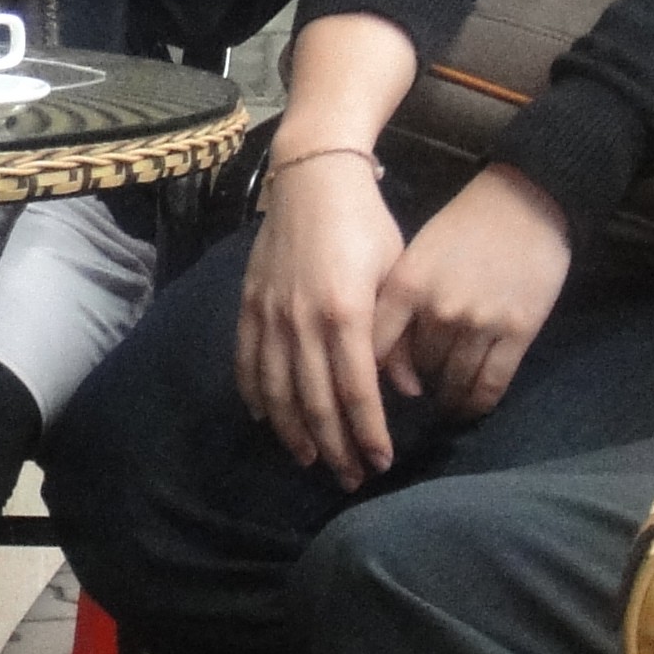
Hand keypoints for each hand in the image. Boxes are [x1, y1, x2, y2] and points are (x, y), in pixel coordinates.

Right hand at [236, 151, 407, 485]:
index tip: (381, 463)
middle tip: (350, 477)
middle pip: (316, 403)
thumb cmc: (366, 223)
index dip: (368, 434)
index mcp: (345, 315)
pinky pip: (248, 363)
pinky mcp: (250, 305)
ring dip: (294, 432)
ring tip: (310, 460)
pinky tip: (267, 420)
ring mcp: (270, 315)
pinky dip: (256, 396)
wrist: (313, 177)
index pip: (356, 393)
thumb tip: (405, 390)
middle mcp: (302, 322)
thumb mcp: (395, 276)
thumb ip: (396, 337)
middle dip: (334, 447)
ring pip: (278, 391)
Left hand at [375, 164, 574, 422]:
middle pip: (417, 368)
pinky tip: (470, 407)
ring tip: (445, 403)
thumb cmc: (464, 225)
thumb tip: (379, 350)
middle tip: (419, 391)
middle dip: (417, 382)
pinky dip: (477, 403)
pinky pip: (491, 384)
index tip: (369, 390)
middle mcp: (438, 309)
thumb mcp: (417, 255)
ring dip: (447, 397)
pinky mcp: (517, 332)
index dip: (369, 375)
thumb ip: (397, 299)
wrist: (525, 201)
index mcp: (406, 285)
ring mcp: (479, 322)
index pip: (375, 347)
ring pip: (453, 381)